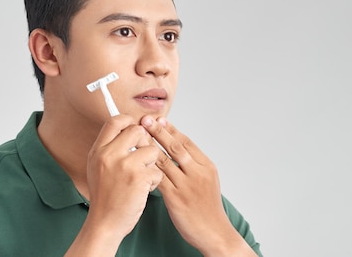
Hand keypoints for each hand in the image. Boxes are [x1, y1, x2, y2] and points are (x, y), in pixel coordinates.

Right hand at [84, 114, 163, 240]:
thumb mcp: (98, 167)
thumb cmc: (105, 197)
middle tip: (142, 158)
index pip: (115, 121)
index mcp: (98, 150)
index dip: (129, 121)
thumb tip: (128, 128)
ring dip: (151, 165)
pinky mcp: (139, 178)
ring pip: (152, 151)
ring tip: (141, 178)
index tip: (135, 128)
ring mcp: (125, 165)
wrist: (105, 223)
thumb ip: (110, 148)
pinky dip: (154, 182)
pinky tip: (142, 190)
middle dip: (145, 143)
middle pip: (137, 131)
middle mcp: (110, 154)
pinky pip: (157, 171)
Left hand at [141, 116, 254, 254]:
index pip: (187, 142)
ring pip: (165, 161)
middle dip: (159, 131)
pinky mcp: (176, 199)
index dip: (172, 129)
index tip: (160, 119)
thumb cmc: (208, 207)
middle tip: (146, 119)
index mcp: (206, 166)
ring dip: (149, 147)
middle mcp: (198, 173)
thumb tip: (177, 146)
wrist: (214, 232)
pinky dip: (148, 168)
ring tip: (137, 137)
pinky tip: (138, 162)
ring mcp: (187, 186)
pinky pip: (159, 179)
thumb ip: (194, 164)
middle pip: (176, 147)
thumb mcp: (207, 180)